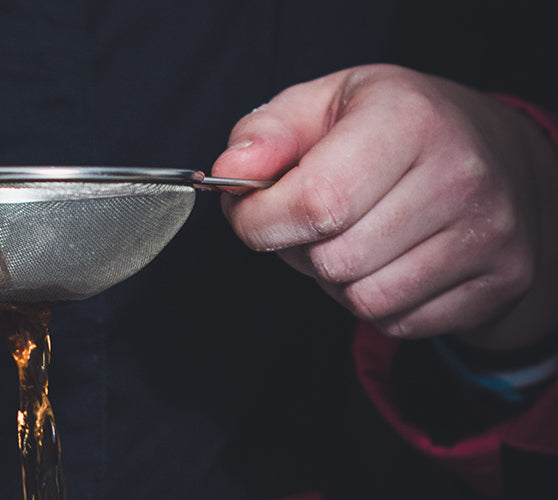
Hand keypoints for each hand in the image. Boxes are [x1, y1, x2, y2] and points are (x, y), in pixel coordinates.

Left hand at [214, 64, 557, 349]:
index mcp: (408, 120)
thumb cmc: (395, 125)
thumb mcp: (324, 104)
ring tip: (352, 237)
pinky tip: (388, 259)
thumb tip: (228, 172)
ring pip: (364, 299)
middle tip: (313, 220)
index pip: (315, 202)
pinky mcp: (501, 280)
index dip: (260, 221)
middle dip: (300, 249)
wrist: (494, 151)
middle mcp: (459, 175)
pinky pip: (399, 322)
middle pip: (333, 260)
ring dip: (336, 281)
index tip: (249, 214)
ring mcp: (487, 233)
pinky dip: (376, 303)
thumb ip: (264, 134)